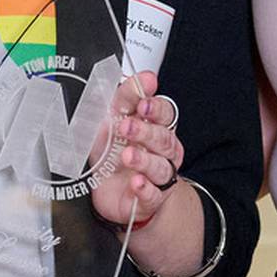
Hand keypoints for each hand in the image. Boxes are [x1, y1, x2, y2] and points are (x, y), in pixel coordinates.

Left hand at [91, 69, 183, 227]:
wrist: (111, 192)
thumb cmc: (113, 151)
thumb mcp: (113, 120)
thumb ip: (127, 97)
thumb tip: (145, 76)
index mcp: (156, 128)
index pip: (165, 114)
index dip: (155, 108)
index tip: (141, 105)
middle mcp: (162, 152)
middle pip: (164, 139)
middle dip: (145, 132)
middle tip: (126, 127)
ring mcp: (159, 177)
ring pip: (161, 167)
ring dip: (144, 160)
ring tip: (127, 156)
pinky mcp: (150, 200)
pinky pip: (154, 195)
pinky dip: (146, 188)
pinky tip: (137, 183)